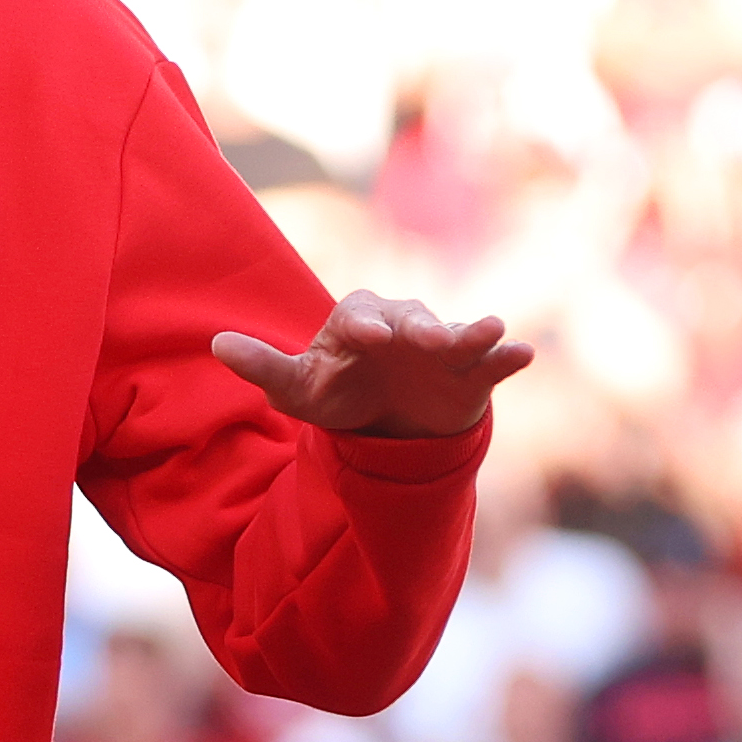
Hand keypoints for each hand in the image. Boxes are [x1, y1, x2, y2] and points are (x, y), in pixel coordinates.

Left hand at [212, 289, 533, 438]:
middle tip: (429, 340)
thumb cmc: (337, 394)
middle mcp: (402, 325)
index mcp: (356, 321)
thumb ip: (263, 366)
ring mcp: (442, 347)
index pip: (358, 315)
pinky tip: (524, 354)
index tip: (371, 338)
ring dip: (471, 332)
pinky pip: (493, 360)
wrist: (386, 425)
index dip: (365, 325)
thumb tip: (216, 344)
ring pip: (458, 332)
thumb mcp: (297, 389)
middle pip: (412, 318)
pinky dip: (508, 355)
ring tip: (490, 330)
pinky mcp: (474, 373)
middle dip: (421, 327)